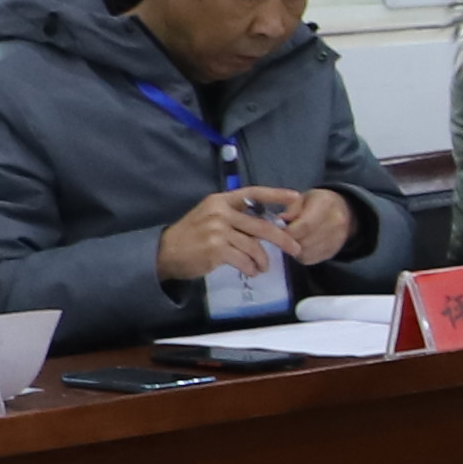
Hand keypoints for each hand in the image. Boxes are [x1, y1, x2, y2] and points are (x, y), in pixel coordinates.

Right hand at [153, 189, 283, 284]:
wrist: (166, 252)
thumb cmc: (192, 235)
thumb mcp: (210, 216)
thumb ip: (234, 217)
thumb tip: (265, 226)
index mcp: (220, 201)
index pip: (252, 193)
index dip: (275, 195)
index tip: (296, 197)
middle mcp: (220, 212)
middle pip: (261, 226)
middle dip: (282, 239)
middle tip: (295, 249)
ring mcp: (218, 231)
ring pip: (254, 246)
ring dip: (263, 260)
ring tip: (263, 267)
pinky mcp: (216, 249)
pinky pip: (244, 260)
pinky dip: (251, 267)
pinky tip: (251, 271)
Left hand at [275, 183, 361, 263]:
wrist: (344, 211)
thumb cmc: (317, 203)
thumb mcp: (303, 198)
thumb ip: (291, 209)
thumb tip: (279, 221)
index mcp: (326, 204)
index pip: (305, 225)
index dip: (288, 231)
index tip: (277, 230)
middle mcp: (336, 222)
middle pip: (304, 241)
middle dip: (289, 241)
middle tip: (282, 235)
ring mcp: (337, 239)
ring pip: (305, 252)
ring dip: (294, 248)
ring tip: (292, 239)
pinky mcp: (333, 252)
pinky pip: (309, 259)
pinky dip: (300, 255)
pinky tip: (299, 245)